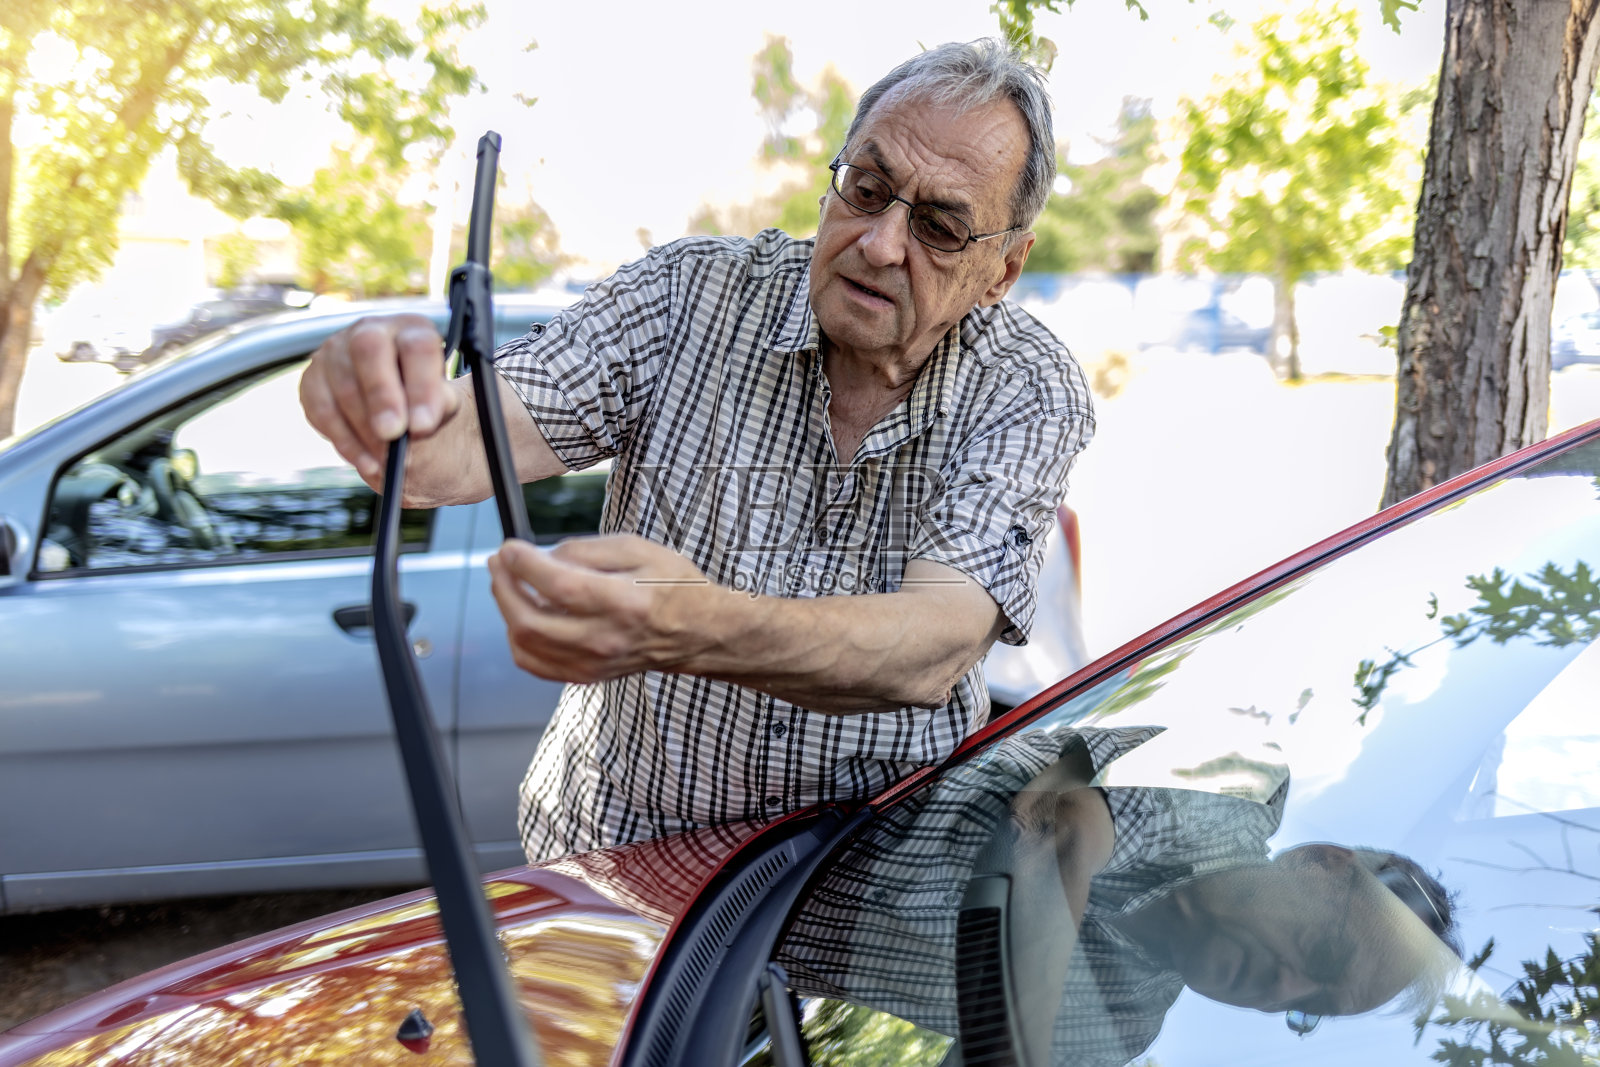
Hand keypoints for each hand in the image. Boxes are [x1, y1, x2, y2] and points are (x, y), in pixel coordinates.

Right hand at [298, 313, 461, 487]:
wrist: (398, 408)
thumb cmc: (423, 400)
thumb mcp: (443, 401)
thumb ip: (439, 408)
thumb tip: (420, 423)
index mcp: (412, 329)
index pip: (417, 345)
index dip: (420, 385)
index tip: (422, 425)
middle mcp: (372, 330)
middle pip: (369, 349)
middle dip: (381, 395)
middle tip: (392, 434)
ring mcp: (336, 350)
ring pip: (343, 385)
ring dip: (365, 429)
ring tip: (388, 461)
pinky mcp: (313, 377)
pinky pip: (322, 411)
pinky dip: (346, 442)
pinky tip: (368, 462)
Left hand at [487, 534, 719, 683]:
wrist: (698, 633)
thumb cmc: (674, 587)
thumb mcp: (638, 549)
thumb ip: (587, 550)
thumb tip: (545, 556)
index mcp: (622, 602)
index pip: (558, 585)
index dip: (524, 564)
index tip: (510, 548)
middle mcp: (605, 638)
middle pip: (530, 620)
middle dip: (503, 586)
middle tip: (499, 563)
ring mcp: (593, 663)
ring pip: (525, 644)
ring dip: (506, 610)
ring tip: (508, 584)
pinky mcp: (586, 676)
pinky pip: (534, 663)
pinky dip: (518, 638)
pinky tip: (522, 616)